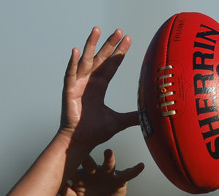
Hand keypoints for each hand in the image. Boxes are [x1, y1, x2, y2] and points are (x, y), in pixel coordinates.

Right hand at [59, 27, 139, 151]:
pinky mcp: (69, 92)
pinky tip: (75, 51)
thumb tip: (149, 116)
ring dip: (91, 45)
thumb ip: (132, 117)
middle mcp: (89, 82)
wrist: (80, 142)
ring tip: (97, 30)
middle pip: (101, 58)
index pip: (111, 65)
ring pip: (86, 61)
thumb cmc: (94, 132)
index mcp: (99, 87)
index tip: (127, 39)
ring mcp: (78, 85)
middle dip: (110, 44)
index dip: (119, 53)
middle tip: (119, 30)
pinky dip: (72, 63)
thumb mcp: (118, 122)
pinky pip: (70, 75)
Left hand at [60, 149, 143, 195]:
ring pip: (108, 164)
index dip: (69, 161)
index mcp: (80, 173)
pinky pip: (128, 174)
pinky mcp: (119, 178)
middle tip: (83, 152)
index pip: (73, 166)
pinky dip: (135, 170)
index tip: (63, 155)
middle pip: (90, 162)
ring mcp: (107, 173)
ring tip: (109, 152)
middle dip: (87, 158)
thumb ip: (65, 194)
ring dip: (109, 158)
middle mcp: (93, 170)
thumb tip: (55, 187)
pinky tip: (141, 165)